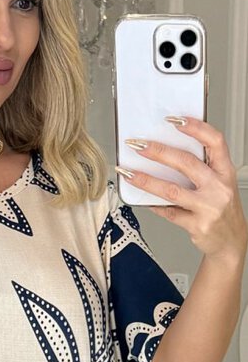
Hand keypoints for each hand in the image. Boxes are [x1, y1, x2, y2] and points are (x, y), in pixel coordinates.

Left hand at [119, 117, 247, 261]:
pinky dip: (154, 205)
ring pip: (172, 190)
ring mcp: (208, 207)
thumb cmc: (222, 209)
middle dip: (158, 151)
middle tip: (138, 145)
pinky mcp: (197, 225)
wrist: (231, 241)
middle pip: (186, 163)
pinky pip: (169, 213)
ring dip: (146, 180)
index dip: (196, 127)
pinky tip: (142, 200)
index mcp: (225, 171)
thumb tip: (167, 154)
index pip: (214, 141)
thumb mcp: (220, 184)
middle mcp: (219, 187)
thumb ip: (202, 169)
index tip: (175, 120)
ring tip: (129, 173)